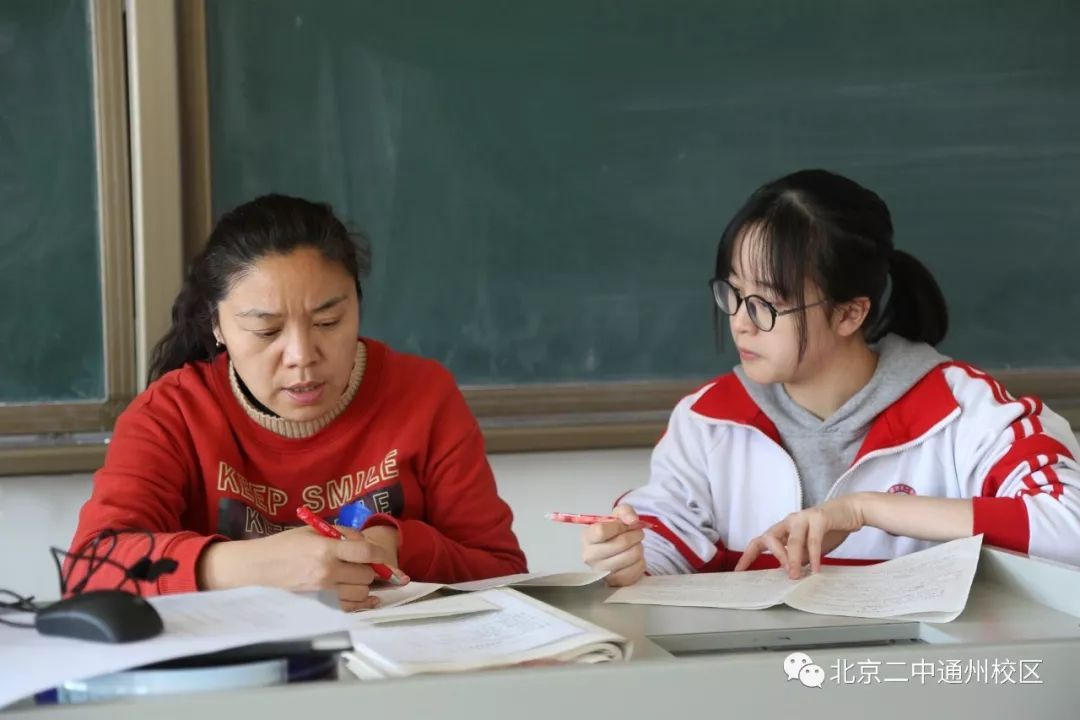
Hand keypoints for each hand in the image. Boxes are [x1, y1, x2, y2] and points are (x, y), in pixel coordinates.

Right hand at [198, 525, 404, 610]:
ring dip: (362, 585)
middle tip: (361, 564)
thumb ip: (342, 534)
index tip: (382, 556)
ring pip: (360, 593)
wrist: (257, 568)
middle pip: (366, 575)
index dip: (380, 555)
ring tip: (353, 577)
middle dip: (369, 569)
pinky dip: (359, 602)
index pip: (365, 553)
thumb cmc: (284, 545)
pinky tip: (366, 598)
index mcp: (325, 549)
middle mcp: (326, 572)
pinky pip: (349, 607)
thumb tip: (365, 543)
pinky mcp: (318, 604)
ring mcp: (323, 591)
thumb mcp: (312, 530)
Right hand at [580, 504, 645, 585]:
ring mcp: (601, 571)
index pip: (601, 530)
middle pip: (621, 543)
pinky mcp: (615, 582)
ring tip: (635, 545)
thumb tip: (633, 521)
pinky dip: (641, 561)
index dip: (619, 526)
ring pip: (632, 555)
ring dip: (639, 547)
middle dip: (635, 535)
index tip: (625, 524)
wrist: (616, 551)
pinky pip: (637, 568)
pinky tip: (635, 558)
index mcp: (587, 537)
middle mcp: (590, 556)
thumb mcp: (618, 515)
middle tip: (637, 533)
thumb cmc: (614, 532)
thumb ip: (625, 512)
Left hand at [734, 495, 865, 577]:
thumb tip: (787, 575)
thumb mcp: (808, 549)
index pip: (760, 541)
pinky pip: (813, 539)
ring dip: (792, 559)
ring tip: (795, 576)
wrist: (850, 511)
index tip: (740, 571)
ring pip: (791, 540)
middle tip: (783, 575)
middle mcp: (789, 522)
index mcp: (783, 529)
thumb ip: (797, 558)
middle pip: (770, 537)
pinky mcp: (819, 518)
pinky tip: (815, 568)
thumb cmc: (827, 530)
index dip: (748, 555)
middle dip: (773, 557)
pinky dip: (814, 555)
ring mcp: (803, 518)